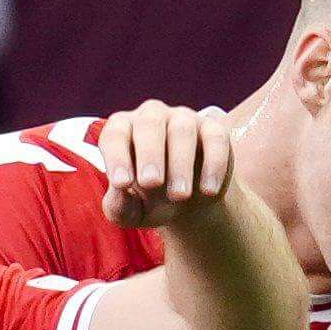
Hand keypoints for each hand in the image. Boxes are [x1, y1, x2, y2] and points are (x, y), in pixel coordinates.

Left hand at [87, 99, 239, 234]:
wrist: (187, 204)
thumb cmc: (149, 201)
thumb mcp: (131, 212)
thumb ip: (119, 206)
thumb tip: (120, 192)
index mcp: (123, 131)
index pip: (115, 135)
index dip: (116, 157)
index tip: (122, 183)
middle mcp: (151, 117)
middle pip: (149, 124)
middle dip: (150, 154)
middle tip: (152, 183)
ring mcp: (183, 119)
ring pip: (182, 130)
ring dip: (181, 162)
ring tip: (180, 195)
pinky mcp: (213, 130)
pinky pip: (215, 138)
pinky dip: (213, 164)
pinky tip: (208, 191)